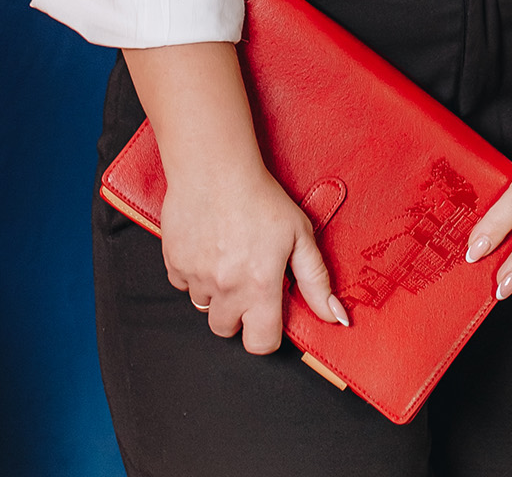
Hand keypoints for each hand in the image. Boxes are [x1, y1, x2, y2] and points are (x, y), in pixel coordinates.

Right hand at [160, 158, 348, 352]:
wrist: (214, 166)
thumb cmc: (260, 197)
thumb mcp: (300, 235)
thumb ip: (317, 281)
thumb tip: (337, 318)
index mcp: (260, 286)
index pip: (261, 344)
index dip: (267, 332)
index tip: (269, 312)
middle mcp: (226, 288)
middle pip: (227, 330)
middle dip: (238, 314)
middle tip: (246, 279)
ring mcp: (196, 277)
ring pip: (204, 307)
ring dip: (215, 293)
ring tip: (227, 257)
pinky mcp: (174, 263)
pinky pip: (182, 284)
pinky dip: (193, 273)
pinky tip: (207, 246)